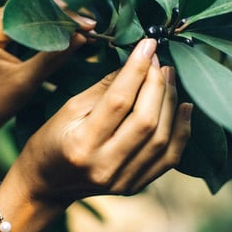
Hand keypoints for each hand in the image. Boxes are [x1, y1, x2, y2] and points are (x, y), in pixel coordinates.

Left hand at [0, 0, 96, 139]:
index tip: (87, 26)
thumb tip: (81, 37)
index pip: (30, 8)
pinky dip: (44, 24)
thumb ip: (54, 56)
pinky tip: (62, 32)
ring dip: (54, 15)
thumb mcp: (28, 81)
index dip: (61, 14)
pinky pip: (24, 18)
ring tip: (78, 29)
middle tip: (85, 26)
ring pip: (28, 6)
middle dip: (60, 11)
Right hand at [12, 38, 191, 205]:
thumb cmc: (52, 141)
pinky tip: (184, 108)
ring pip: (162, 139)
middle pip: (145, 121)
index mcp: (81, 144)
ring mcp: (122, 181)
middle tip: (159, 62)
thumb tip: (137, 63)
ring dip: (170, 103)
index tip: (148, 45)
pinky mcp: (134, 186)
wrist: (48, 184)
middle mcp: (104, 166)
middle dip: (157, 84)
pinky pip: (168, 159)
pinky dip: (181, 131)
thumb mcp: (69, 108)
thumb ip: (105, 88)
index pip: (119, 101)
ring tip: (169, 79)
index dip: (137, 69)